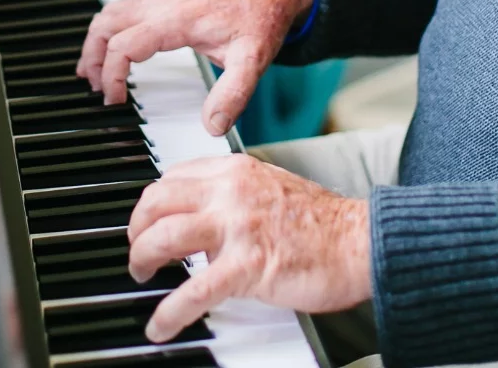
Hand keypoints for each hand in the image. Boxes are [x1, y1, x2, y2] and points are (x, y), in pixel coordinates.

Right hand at [75, 0, 315, 135]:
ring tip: (95, 73)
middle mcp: (163, 3)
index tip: (116, 101)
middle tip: (96, 89)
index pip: (124, 44)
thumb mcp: (254, 60)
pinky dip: (109, 30)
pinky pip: (123, 9)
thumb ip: (234, 94)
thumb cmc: (262, 16)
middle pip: (106, 24)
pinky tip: (114, 49)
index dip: (112, 75)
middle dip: (93, 58)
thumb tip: (212, 125)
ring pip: (110, 12)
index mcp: (177, 19)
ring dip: (96, 42)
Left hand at [127, 153, 371, 342]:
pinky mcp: (247, 266)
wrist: (361, 242)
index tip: (149, 221)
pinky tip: (159, 326)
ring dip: (141, 259)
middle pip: (157, 200)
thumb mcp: (271, 187)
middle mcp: (230, 192)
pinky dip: (169, 312)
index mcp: (235, 171)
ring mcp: (237, 227)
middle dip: (136, 228)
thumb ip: (235, 195)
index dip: (153, 203)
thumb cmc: (325, 224)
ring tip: (142, 276)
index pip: (173, 177)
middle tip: (138, 249)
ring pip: (164, 237)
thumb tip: (205, 216)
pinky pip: (194, 290)